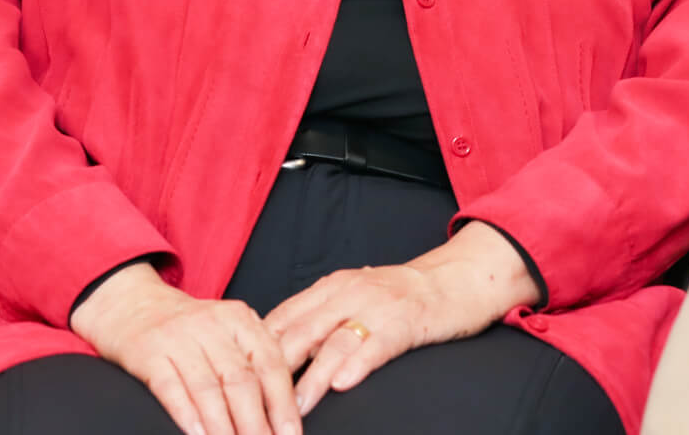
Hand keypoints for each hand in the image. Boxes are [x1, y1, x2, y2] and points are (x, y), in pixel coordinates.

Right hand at [71, 262, 301, 434]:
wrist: (132, 303)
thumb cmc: (189, 327)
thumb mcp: (227, 329)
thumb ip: (253, 358)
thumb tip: (282, 410)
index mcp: (240, 319)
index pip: (271, 364)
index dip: (283, 403)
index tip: (291, 434)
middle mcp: (212, 325)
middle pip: (241, 380)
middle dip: (256, 423)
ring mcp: (178, 338)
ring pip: (208, 389)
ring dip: (224, 427)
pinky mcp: (148, 352)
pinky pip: (170, 388)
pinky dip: (187, 415)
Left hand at [265, 222, 539, 415]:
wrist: (456, 279)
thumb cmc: (402, 296)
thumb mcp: (354, 298)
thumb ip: (320, 319)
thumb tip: (275, 352)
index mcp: (329, 288)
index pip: (280, 320)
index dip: (253, 354)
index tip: (232, 383)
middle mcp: (346, 292)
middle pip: (297, 333)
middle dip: (270, 372)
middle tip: (251, 404)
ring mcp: (375, 305)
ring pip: (332, 343)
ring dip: (309, 379)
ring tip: (292, 409)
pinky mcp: (405, 320)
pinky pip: (375, 343)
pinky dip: (357, 363)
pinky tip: (342, 383)